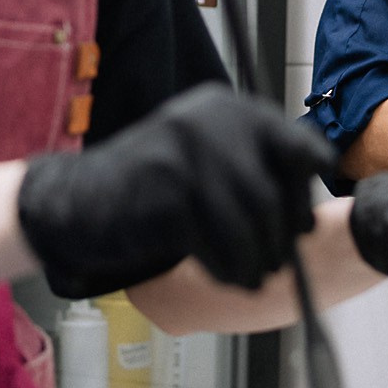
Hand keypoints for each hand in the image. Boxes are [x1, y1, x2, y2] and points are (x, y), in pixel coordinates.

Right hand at [18, 83, 334, 297]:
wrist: (79, 201)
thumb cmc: (154, 189)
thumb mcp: (208, 163)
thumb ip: (255, 175)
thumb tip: (308, 221)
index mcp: (229, 108)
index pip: (299, 146)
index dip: (306, 191)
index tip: (301, 225)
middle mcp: (211, 121)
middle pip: (274, 193)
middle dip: (281, 238)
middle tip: (278, 265)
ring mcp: (186, 152)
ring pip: (250, 221)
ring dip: (258, 261)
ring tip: (253, 278)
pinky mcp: (166, 190)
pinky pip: (219, 242)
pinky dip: (229, 268)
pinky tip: (225, 277)